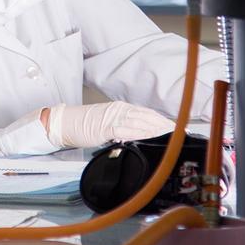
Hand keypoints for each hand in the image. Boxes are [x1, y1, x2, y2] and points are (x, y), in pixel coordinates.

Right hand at [45, 101, 174, 148]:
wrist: (66, 123)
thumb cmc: (85, 125)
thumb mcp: (108, 124)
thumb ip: (123, 128)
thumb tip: (138, 136)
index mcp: (120, 108)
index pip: (146, 113)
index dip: (162, 119)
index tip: (175, 127)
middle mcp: (118, 110)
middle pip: (146, 116)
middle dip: (163, 124)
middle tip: (178, 132)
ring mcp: (112, 118)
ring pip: (139, 122)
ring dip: (155, 128)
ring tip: (168, 134)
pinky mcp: (105, 127)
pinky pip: (125, 129)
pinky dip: (138, 133)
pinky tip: (148, 136)